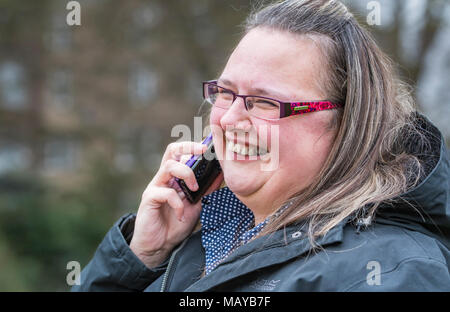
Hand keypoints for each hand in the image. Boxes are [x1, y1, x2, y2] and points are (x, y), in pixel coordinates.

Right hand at [129, 141, 223, 267]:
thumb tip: (220, 174)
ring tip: (194, 189)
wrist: (159, 246)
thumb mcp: (196, 205)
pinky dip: (178, 203)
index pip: (181, 152)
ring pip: (169, 166)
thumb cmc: (176, 224)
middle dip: (188, 147)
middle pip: (172, 151)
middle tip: (203, 152)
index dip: (194, 146)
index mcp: (174, 177)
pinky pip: (165, 192)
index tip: (210, 147)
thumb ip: (206, 190)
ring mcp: (155, 187)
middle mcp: (164, 178)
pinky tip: (181, 215)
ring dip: (186, 174)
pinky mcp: (149, 199)